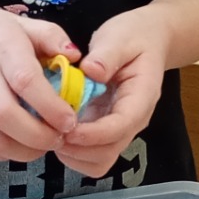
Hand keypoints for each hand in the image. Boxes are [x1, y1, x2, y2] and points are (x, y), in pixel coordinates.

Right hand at [0, 0, 79, 162]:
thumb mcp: (18, 24)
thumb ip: (51, 37)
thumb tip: (78, 58)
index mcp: (0, 48)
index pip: (27, 82)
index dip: (52, 108)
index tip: (70, 121)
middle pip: (8, 118)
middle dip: (40, 138)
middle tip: (59, 138)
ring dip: (24, 151)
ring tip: (40, 145)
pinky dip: (1, 153)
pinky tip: (15, 144)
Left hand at [56, 6, 171, 177]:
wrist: (149, 41)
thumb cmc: (134, 37)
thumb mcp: (121, 37)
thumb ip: (107, 54)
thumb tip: (90, 71)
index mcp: (141, 98)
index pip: (121, 126)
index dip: (93, 134)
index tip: (66, 129)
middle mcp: (133, 120)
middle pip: (108, 152)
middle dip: (77, 148)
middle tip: (49, 130)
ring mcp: (120, 129)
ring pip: (99, 161)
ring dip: (73, 155)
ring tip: (51, 132)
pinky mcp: (106, 131)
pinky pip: (91, 156)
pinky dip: (73, 153)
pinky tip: (58, 131)